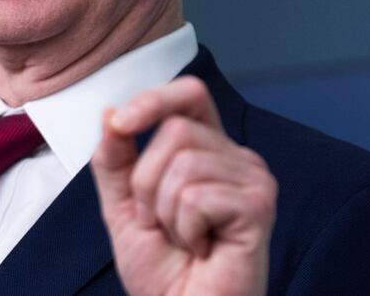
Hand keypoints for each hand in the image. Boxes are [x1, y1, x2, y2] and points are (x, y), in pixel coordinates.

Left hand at [90, 76, 276, 295]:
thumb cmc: (163, 272)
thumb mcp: (123, 207)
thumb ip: (114, 160)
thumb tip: (110, 115)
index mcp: (208, 150)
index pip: (189, 96)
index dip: (153, 100)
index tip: (120, 124)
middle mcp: (236, 158)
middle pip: (176, 129)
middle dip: (147, 182)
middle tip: (161, 223)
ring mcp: (253, 180)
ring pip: (184, 162)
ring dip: (165, 211)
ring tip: (184, 238)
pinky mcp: (259, 206)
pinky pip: (197, 196)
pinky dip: (185, 228)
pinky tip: (201, 249)